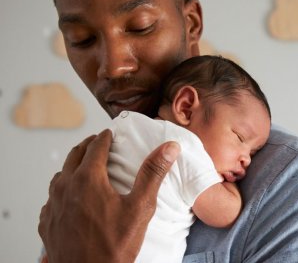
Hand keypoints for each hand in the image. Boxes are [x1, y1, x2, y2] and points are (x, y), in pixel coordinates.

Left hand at [38, 129, 180, 262]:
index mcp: (88, 180)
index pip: (95, 147)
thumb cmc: (115, 245)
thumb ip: (152, 173)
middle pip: (73, 156)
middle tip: (97, 143)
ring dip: (72, 167)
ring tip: (84, 167)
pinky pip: (52, 198)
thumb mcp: (140, 207)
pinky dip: (62, 190)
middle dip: (87, 146)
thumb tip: (169, 148)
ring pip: (60, 176)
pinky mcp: (48, 222)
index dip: (104, 137)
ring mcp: (54, 206)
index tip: (109, 133)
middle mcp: (66, 188)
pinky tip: (71, 198)